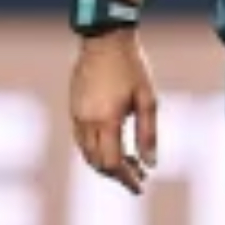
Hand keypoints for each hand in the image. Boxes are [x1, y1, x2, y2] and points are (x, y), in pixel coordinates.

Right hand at [70, 30, 161, 192]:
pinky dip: (96, 149)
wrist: (105, 38)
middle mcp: (86, 121)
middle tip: (139, 176)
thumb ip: (148, 134)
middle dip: (118, 174)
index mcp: (106, 120)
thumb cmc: (132, 66)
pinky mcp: (73, 107)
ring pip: (86, 152)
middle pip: (96, 162)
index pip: (112, 163)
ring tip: (130, 162)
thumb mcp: (148, 100)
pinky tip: (114, 144)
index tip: (141, 186)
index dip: (126, 178)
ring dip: (105, 163)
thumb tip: (150, 165)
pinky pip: (81, 139)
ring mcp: (76, 114)